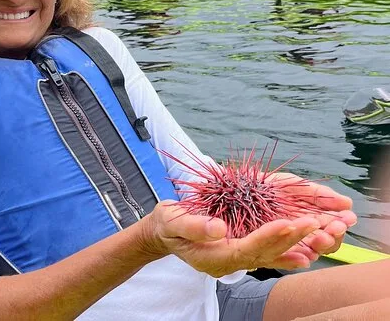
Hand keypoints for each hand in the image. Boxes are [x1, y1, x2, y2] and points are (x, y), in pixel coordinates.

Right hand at [139, 202, 321, 277]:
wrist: (164, 234)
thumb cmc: (166, 224)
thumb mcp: (171, 220)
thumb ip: (193, 226)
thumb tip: (218, 228)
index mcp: (212, 257)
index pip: (246, 248)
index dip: (268, 236)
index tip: (287, 223)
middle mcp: (228, 263)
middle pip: (264, 253)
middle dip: (289, 238)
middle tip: (312, 224)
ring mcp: (235, 260)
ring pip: (271, 256)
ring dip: (295, 245)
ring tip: (319, 235)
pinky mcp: (240, 253)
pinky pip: (267, 257)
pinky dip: (287, 255)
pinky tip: (306, 254)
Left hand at [265, 173, 355, 261]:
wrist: (235, 188)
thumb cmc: (267, 187)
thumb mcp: (294, 187)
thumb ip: (318, 195)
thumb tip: (347, 203)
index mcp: (308, 222)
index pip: (331, 231)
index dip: (340, 227)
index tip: (347, 219)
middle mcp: (298, 237)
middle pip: (322, 245)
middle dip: (331, 238)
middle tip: (335, 229)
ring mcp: (280, 245)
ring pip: (305, 253)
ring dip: (317, 246)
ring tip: (321, 236)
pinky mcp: (258, 249)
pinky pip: (276, 258)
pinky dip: (292, 258)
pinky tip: (303, 254)